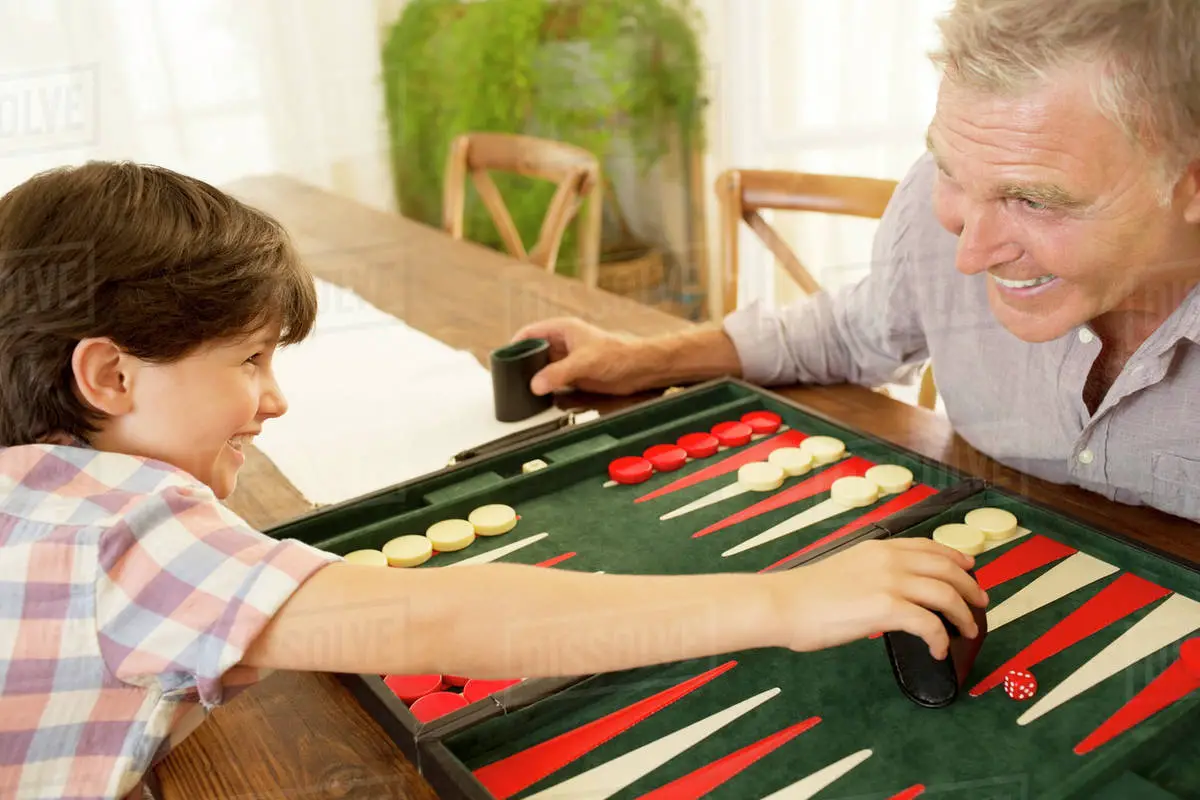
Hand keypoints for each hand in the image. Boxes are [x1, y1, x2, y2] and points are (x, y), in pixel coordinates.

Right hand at [509, 317, 654, 395]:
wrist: (639, 369)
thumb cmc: (618, 354)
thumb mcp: (584, 362)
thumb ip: (558, 373)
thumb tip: (535, 385)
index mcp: (562, 329)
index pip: (530, 333)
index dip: (515, 344)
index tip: (503, 359)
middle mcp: (562, 343)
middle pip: (533, 352)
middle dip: (522, 364)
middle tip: (508, 378)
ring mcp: (567, 360)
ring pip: (542, 368)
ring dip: (533, 378)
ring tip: (518, 389)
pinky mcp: (574, 375)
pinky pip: (552, 381)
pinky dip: (544, 387)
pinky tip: (537, 396)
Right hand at [773, 537, 987, 658]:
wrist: (785, 603)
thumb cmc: (807, 593)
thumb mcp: (847, 568)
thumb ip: (874, 572)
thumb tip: (893, 592)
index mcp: (880, 548)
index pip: (930, 547)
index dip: (956, 558)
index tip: (970, 569)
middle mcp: (890, 559)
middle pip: (948, 569)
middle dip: (970, 588)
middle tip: (980, 605)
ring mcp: (889, 582)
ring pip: (946, 594)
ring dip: (964, 616)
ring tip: (967, 632)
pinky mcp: (886, 609)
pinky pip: (929, 624)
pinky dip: (940, 639)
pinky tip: (938, 650)